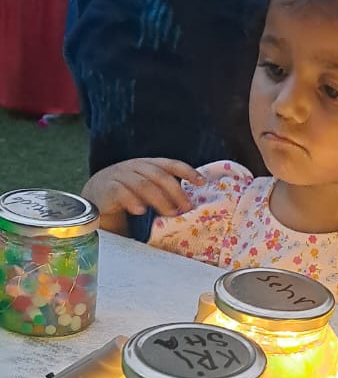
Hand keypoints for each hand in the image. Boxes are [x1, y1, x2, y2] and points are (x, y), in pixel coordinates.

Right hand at [83, 158, 204, 232]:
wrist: (94, 198)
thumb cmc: (126, 196)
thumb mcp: (146, 191)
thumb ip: (163, 193)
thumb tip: (187, 208)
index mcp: (147, 165)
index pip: (170, 164)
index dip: (187, 171)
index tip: (201, 182)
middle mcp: (135, 166)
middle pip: (159, 175)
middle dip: (175, 192)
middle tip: (185, 208)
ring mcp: (120, 175)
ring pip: (143, 184)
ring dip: (159, 199)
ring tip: (170, 213)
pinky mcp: (107, 188)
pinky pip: (121, 192)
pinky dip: (132, 201)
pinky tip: (140, 211)